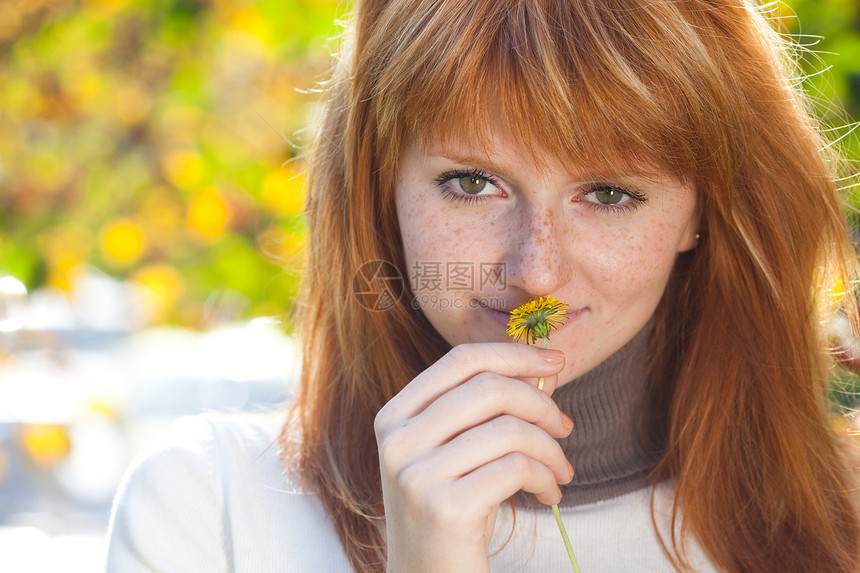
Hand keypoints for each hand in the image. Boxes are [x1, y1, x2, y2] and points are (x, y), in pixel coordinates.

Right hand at [375, 342, 574, 572]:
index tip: (556, 360)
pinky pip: (516, 468)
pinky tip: (549, 494)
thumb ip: (493, 408)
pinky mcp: (444, 508)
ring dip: (550, 449)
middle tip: (565, 427)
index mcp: (395, 416)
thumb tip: (545, 366)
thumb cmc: (454, 510)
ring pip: (509, 429)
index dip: (514, 353)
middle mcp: (397, 440)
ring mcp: (416, 474)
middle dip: (541, 404)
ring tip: (561, 471)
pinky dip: (545, 477)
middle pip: (489, 388)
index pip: (461, 360)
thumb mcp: (463, 451)